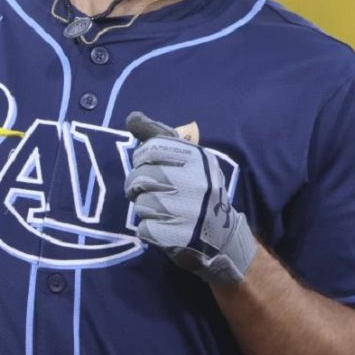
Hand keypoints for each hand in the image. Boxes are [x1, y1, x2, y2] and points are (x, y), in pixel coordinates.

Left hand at [124, 111, 255, 283]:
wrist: (223, 237)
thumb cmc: (197, 191)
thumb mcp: (187, 159)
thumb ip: (158, 137)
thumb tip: (132, 117)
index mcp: (199, 159)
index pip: (150, 150)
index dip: (142, 160)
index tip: (150, 166)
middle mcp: (197, 182)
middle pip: (140, 177)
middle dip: (137, 186)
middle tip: (150, 191)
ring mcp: (190, 211)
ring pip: (140, 204)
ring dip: (144, 209)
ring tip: (162, 211)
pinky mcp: (180, 236)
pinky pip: (144, 228)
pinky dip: (149, 230)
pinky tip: (166, 228)